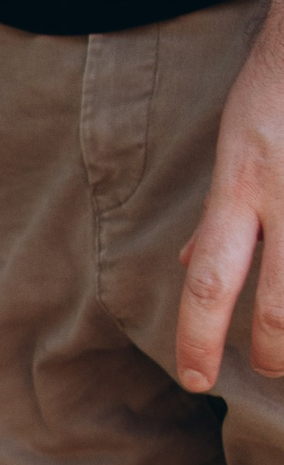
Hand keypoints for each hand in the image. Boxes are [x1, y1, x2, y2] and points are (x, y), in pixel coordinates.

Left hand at [176, 0, 283, 392]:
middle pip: (281, 306)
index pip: (210, 280)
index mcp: (243, 183)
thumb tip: (190, 267)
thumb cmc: (279, 86)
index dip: (200, 338)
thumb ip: (219, 211)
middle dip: (275, 354)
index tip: (195, 378)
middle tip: (270, 370)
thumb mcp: (234, 141)